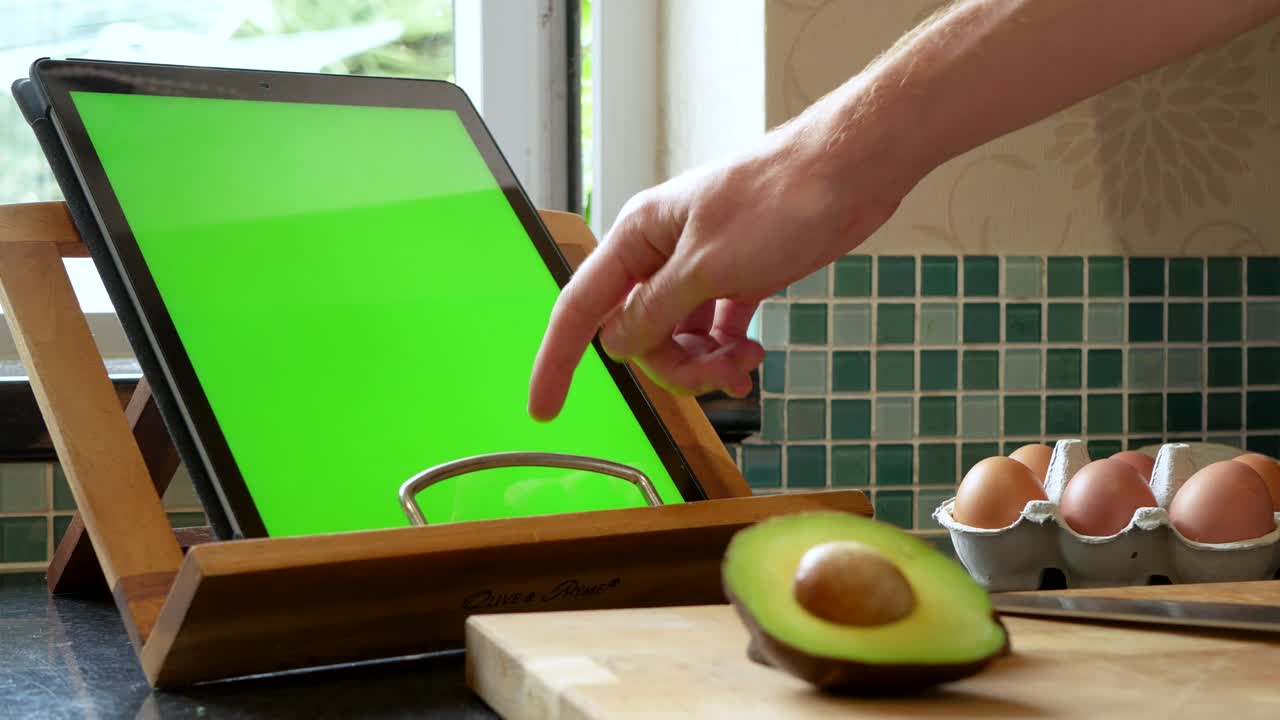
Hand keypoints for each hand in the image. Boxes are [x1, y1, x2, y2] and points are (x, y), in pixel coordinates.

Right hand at [527, 103, 920, 420]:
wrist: (849, 173)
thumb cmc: (779, 201)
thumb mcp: (706, 267)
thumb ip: (654, 310)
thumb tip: (617, 343)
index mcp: (637, 236)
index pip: (580, 308)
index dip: (556, 361)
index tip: (544, 409)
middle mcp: (659, 252)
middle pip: (638, 334)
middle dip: (672, 366)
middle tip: (716, 373)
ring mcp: (698, 265)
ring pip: (676, 338)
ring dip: (706, 363)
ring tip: (747, 362)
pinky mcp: (735, 276)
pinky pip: (712, 330)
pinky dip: (726, 352)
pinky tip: (750, 360)